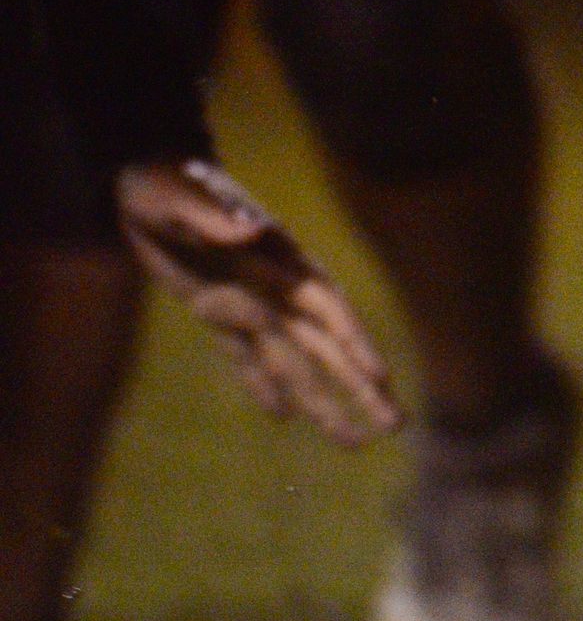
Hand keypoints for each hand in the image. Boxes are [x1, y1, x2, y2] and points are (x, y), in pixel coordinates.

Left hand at [116, 160, 401, 444]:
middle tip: (396, 425)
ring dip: (324, 402)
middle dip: (360, 387)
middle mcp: (276, 287)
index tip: (378, 378)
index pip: (326, 308)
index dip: (353, 342)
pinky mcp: (218, 311)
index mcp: (280, 258)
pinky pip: (247, 360)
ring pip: (293, 363)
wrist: (147, 177)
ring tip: (354, 443)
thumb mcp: (183, 196)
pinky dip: (266, 388)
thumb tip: (249, 235)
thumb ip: (216, 216)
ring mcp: (251, 302)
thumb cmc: (168, 182)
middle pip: (325, 348)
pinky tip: (286, 418)